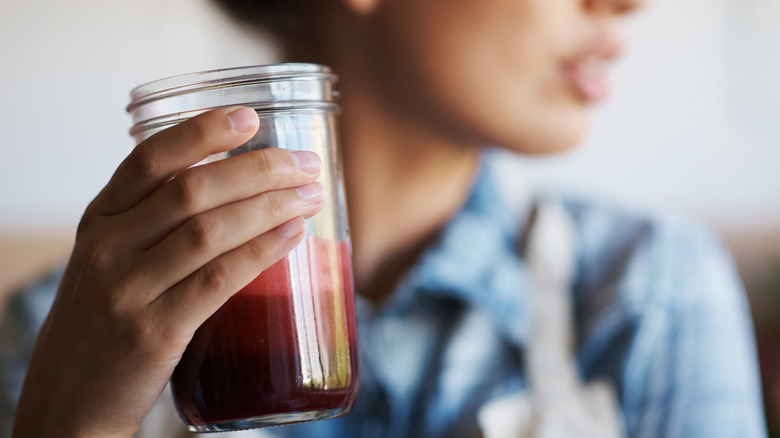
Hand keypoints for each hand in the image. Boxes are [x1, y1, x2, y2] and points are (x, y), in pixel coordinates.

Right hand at [12, 107, 324, 436]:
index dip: (202, 131)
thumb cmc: (107, 320)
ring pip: (209, 230)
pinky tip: (292, 236)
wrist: (71, 397)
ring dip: (270, 206)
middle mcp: (107, 247)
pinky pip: (217, 280)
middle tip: (304, 164)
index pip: (149, 159)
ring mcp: (127, 290)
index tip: (249, 117)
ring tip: (309, 195)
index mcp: (99, 219)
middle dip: (259, 169)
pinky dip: (260, 253)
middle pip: (192, 189)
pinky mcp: (154, 332)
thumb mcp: (111, 259)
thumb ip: (155, 221)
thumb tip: (236, 185)